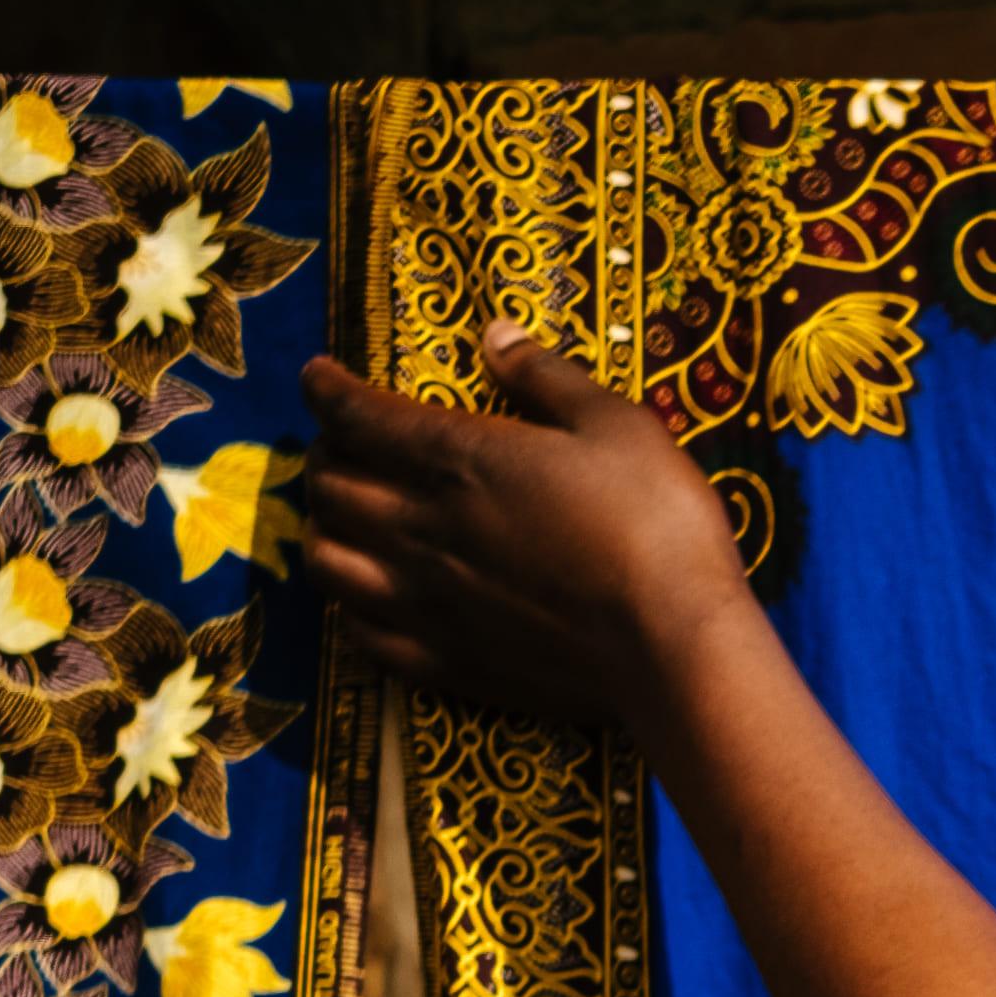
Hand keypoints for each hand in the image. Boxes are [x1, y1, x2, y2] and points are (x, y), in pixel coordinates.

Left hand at [287, 325, 758, 730]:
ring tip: (347, 520)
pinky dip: (347, 607)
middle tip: (345, 445)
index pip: (355, 414)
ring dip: (324, 529)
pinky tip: (368, 597)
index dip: (327, 389)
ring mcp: (426, 601)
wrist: (676, 651)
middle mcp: (422, 527)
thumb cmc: (658, 528)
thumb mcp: (617, 427)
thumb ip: (547, 378)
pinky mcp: (445, 661)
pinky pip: (360, 633)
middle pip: (329, 484)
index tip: (319, 376)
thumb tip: (495, 335)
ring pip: (326, 559)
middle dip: (324, 454)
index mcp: (459, 459)